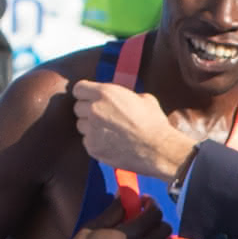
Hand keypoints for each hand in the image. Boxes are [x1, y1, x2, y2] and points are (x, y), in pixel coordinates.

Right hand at [52, 196, 172, 238]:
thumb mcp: (94, 225)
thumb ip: (114, 210)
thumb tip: (126, 196)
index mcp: (129, 235)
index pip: (155, 214)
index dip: (152, 204)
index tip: (145, 204)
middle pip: (165, 230)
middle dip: (157, 220)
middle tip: (147, 220)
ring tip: (151, 238)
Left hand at [72, 80, 195, 179]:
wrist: (159, 149)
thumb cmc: (154, 123)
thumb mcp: (143, 98)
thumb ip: (123, 96)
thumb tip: (119, 98)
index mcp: (105, 93)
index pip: (79, 89)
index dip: (85, 93)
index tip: (90, 98)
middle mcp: (94, 110)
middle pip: (78, 107)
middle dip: (88, 110)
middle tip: (102, 115)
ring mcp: (92, 130)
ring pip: (81, 125)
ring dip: (90, 126)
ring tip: (108, 130)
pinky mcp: (93, 148)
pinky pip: (87, 141)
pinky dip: (95, 141)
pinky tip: (110, 142)